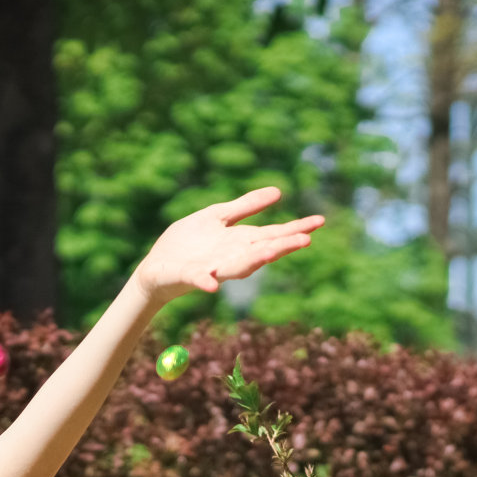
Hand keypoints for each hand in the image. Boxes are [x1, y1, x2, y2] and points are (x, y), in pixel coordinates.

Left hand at [135, 187, 323, 304]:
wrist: (157, 266)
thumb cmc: (187, 243)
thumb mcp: (217, 216)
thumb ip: (245, 207)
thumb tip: (278, 192)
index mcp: (239, 242)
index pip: (272, 235)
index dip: (295, 229)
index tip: (318, 222)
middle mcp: (231, 257)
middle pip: (261, 251)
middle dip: (282, 246)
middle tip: (305, 240)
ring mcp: (212, 269)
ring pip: (237, 267)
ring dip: (254, 261)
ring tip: (270, 253)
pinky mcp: (189, 277)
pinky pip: (199, 280)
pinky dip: (206, 282)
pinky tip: (212, 284)